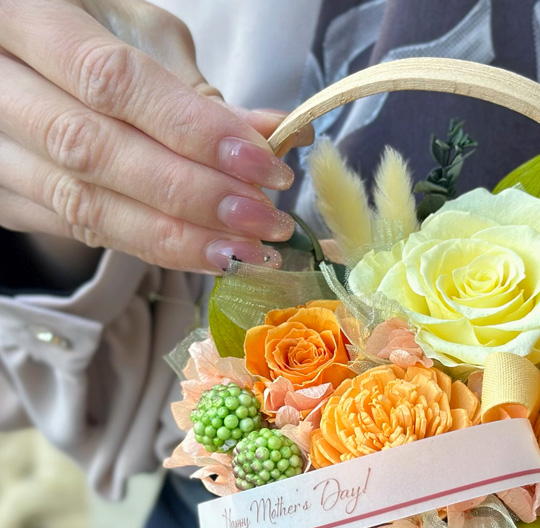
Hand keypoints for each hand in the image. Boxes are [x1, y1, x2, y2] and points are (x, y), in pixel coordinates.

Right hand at [0, 0, 309, 273]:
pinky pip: (81, 231)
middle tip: (262, 219)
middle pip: (94, 152)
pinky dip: (152, 247)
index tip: (262, 165)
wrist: (21, 63)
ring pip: (83, 205)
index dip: (192, 129)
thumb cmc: (91, 33)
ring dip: (177, 237)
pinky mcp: (5, 197)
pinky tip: (207, 254)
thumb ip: (196, 89)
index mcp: (22, 16)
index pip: (111, 81)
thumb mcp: (138, 35)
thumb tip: (274, 136)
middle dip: (192, 194)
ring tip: (245, 251)